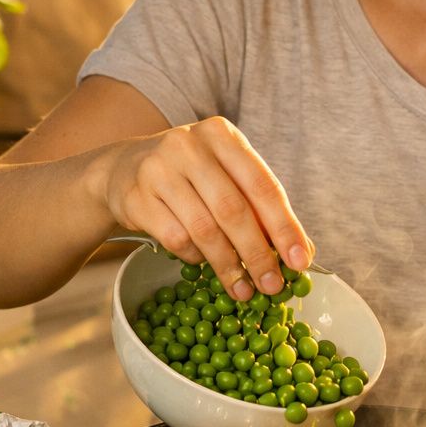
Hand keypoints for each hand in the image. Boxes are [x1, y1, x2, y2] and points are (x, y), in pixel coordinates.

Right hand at [101, 116, 311, 300]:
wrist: (124, 169)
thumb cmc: (191, 175)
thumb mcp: (226, 175)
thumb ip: (260, 206)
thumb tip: (300, 253)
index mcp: (222, 135)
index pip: (262, 185)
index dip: (284, 227)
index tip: (300, 260)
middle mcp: (189, 146)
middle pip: (233, 209)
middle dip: (257, 254)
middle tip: (272, 285)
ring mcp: (158, 169)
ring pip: (204, 229)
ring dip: (229, 266)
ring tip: (243, 291)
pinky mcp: (136, 197)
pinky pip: (176, 239)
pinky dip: (196, 257)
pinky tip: (203, 262)